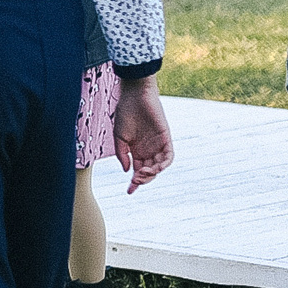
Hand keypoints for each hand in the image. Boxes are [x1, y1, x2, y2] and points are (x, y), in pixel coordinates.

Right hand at [114, 76, 173, 191]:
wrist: (135, 96)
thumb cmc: (125, 113)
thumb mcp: (119, 137)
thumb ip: (122, 154)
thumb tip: (127, 171)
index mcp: (136, 150)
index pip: (137, 170)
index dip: (135, 182)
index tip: (129, 192)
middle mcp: (148, 150)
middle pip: (149, 171)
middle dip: (143, 179)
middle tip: (135, 181)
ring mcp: (157, 145)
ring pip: (159, 166)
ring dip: (152, 174)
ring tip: (143, 174)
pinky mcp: (166, 139)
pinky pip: (169, 156)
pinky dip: (163, 164)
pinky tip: (154, 167)